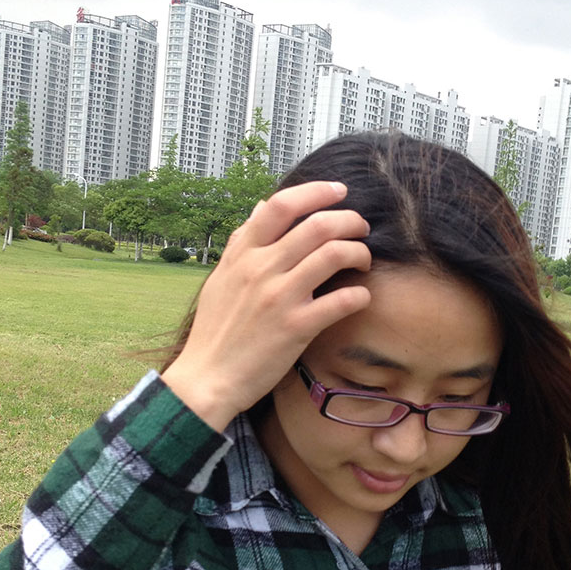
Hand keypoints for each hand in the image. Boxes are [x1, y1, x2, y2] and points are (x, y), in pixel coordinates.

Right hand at [161, 182, 370, 429]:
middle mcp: (261, 269)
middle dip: (350, 220)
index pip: (281, 205)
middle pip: (318, 225)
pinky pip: (341, 301)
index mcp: (243, 254)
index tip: (339, 191)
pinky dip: (359, 295)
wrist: (208, 378)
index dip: (316, 191)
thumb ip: (242, 241)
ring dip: (358, 253)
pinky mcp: (296, 328)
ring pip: (334, 255)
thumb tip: (260, 206)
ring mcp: (279, 297)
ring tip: (363, 261)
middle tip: (361, 228)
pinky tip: (361, 297)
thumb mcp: (221, 278)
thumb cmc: (215, 329)